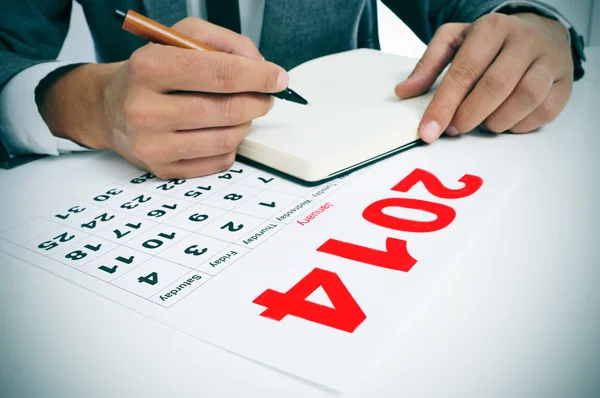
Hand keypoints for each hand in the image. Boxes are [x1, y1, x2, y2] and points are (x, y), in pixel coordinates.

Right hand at [40, 18, 287, 177]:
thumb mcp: (179, 38)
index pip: (220, 74)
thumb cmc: (150, 72)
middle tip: (265, 97)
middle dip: (258, 102)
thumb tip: (260, 66)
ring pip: (227, 140)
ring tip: (239, 112)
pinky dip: (230, 145)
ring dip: (245, 124)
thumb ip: (224, 42)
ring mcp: (152, 145)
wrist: (109, 108)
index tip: (278, 78)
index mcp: (149, 68)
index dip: (259, 76)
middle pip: (227, 110)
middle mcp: (145, 109)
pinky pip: (218, 161)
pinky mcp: (162, 169)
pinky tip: (220, 131)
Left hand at [395, 12, 573, 141]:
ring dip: (497, 122)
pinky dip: (520, 125)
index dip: (444, 105)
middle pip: (495, 87)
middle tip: (455, 128)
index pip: (464, 71)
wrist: (539, 31)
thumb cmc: (491, 41)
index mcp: (492, 28)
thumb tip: (404, 91)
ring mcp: (549, 60)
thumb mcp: (455, 41)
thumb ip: (428, 65)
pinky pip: (544, 111)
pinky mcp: (564, 82)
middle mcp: (523, 41)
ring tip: (482, 123)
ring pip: (525, 99)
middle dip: (469, 116)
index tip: (428, 131)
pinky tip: (506, 121)